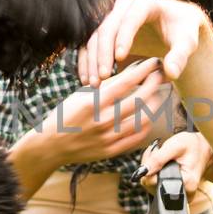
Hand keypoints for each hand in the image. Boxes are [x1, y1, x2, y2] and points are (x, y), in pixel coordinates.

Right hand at [29, 56, 168, 164]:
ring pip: (144, 119)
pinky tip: (149, 115)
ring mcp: (109, 137)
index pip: (126, 83)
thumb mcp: (81, 95)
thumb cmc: (66, 115)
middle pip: (139, 100)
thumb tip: (131, 73)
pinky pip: (138, 137)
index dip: (143, 71)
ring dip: (155, 104)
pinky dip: (147, 124)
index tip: (154, 63)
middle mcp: (103, 120)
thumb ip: (106, 86)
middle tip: (161, 76)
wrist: (52, 146)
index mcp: (94, 103)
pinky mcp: (112, 151)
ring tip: (158, 94)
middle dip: (154, 84)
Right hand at [80, 0, 207, 86]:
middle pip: (108, 26)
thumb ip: (181, 55)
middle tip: (103, 76)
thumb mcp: (188, 42)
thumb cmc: (184, 31)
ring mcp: (113, 17)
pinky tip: (87, 79)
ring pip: (96, 36)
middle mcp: (125, 6)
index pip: (131, 17)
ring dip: (92, 60)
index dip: (124, 36)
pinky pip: (92, 44)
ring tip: (94, 83)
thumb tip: (170, 73)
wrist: (177, 25)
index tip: (120, 58)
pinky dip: (88, 61)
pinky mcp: (107, 30)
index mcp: (146, 2)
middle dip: (103, 52)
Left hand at [136, 131, 212, 193]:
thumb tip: (143, 171)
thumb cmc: (193, 145)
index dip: (148, 168)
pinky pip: (159, 186)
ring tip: (161, 157)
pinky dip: (156, 174)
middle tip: (157, 153)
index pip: (152, 183)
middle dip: (150, 168)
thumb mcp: (175, 146)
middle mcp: (184, 193)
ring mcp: (180, 194)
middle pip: (151, 186)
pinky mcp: (177, 192)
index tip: (154, 154)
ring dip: (152, 170)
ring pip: (153, 186)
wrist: (204, 148)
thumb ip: (158, 159)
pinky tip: (162, 163)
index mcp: (186, 183)